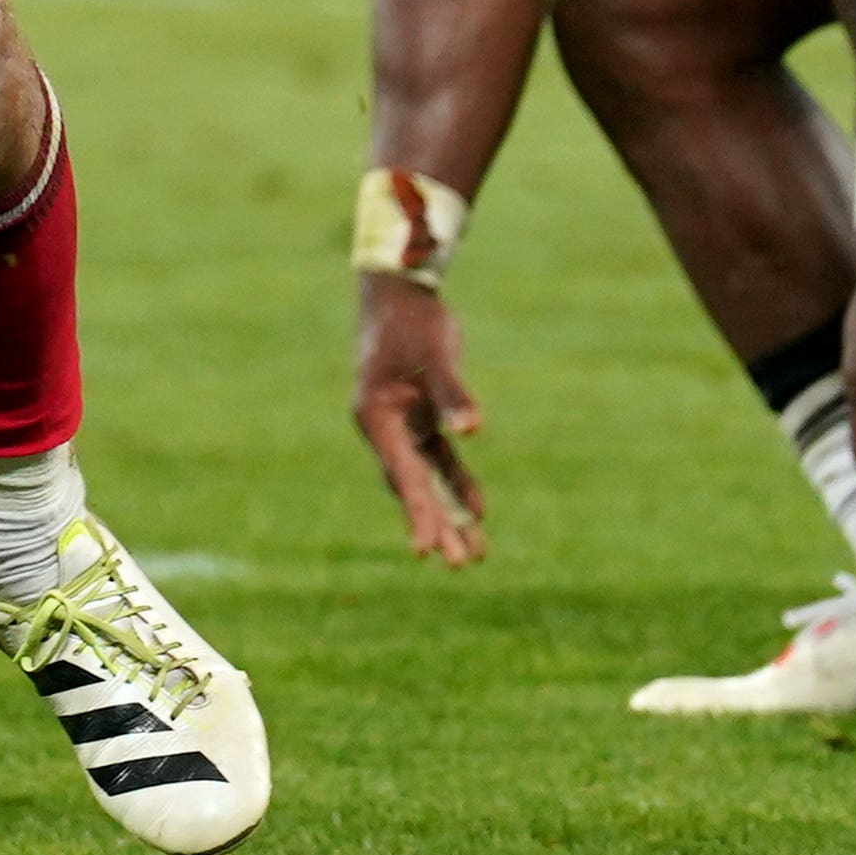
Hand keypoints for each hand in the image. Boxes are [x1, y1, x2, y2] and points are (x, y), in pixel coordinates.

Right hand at [350, 274, 489, 566]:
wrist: (400, 291)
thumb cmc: (414, 322)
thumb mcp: (436, 357)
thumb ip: (452, 395)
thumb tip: (472, 430)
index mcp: (376, 417)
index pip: (402, 474)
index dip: (417, 511)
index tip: (425, 550)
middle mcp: (384, 428)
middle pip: (412, 486)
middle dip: (437, 525)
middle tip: (460, 564)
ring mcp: (401, 425)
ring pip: (425, 480)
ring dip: (448, 513)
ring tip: (475, 554)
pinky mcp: (418, 417)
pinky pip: (438, 460)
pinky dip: (456, 482)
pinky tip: (479, 510)